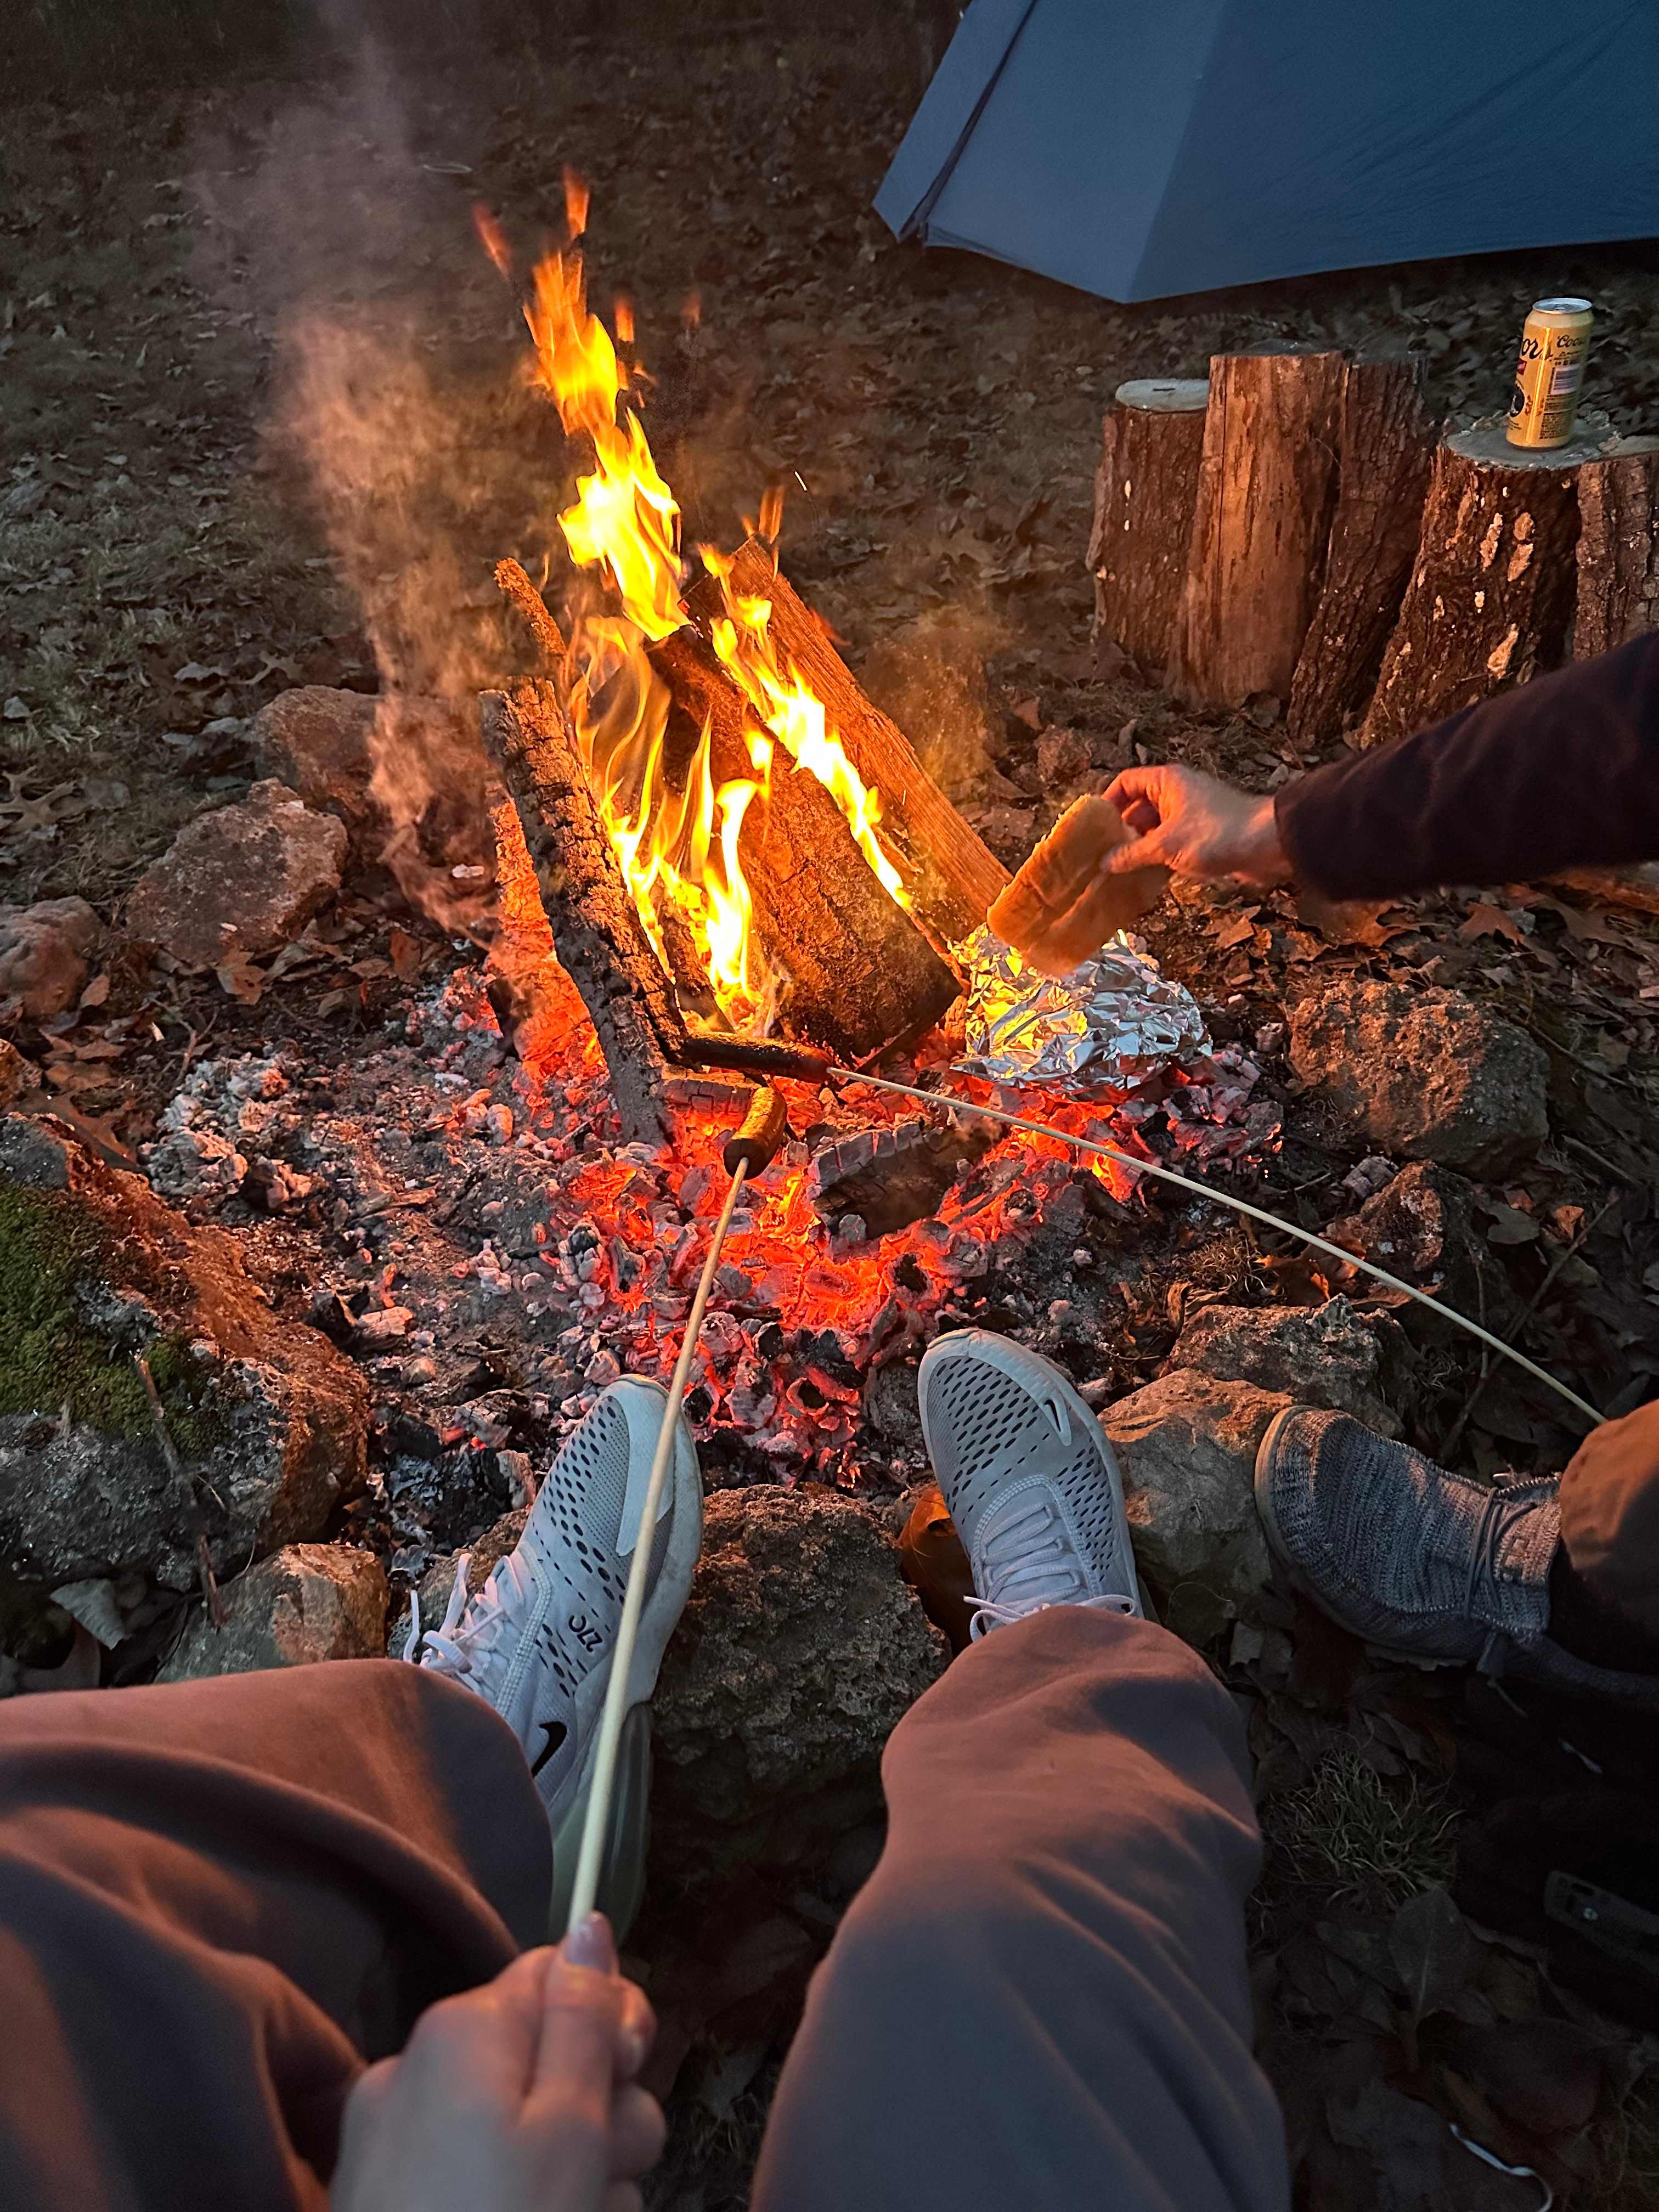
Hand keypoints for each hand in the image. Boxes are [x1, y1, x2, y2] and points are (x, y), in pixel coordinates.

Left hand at [332, 1914, 663, 2211]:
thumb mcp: (571, 2127)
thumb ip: (585, 2019)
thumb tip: (589, 1921)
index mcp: (461, 2029)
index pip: (560, 1972)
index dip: (611, 2021)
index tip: (627, 2077)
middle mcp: (416, 2067)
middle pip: (545, 2054)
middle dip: (600, 2111)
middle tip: (610, 2174)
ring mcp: (391, 2140)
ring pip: (520, 2125)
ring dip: (572, 2169)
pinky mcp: (383, 2200)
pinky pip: (473, 2174)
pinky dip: (519, 2200)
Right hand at [1104, 765, 1289, 885]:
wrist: (1267, 844)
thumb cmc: (1215, 834)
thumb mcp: (1166, 845)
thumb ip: (1132, 854)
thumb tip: (1104, 863)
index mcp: (1166, 782)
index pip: (1126, 782)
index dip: (1107, 801)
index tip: (1094, 828)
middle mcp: (1177, 793)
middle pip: (1138, 807)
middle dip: (1121, 831)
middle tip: (1102, 855)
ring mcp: (1190, 814)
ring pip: (1154, 828)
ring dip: (1139, 847)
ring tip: (1119, 870)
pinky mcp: (1202, 834)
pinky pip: (1171, 842)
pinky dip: (1158, 856)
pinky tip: (1145, 877)